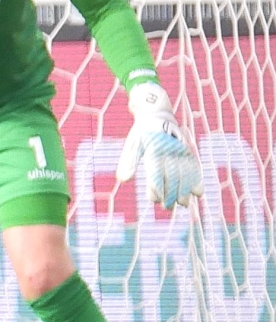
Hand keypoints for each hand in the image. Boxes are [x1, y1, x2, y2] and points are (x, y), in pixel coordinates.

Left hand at [116, 82, 201, 207]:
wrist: (157, 114)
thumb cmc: (141, 132)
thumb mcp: (132, 144)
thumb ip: (128, 161)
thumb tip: (123, 180)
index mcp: (154, 149)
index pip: (156, 173)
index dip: (156, 187)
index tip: (154, 200)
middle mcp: (170, 150)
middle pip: (172, 176)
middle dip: (171, 193)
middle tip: (167, 207)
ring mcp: (181, 151)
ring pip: (185, 174)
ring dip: (185, 190)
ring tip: (184, 204)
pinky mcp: (188, 151)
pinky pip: (195, 167)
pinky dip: (197, 180)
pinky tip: (199, 192)